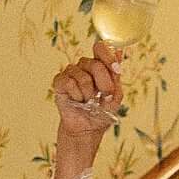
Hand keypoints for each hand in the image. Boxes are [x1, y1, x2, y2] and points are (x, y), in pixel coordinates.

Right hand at [51, 39, 124, 175]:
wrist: (86, 130)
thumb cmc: (100, 113)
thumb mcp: (115, 96)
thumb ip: (116, 75)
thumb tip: (119, 51)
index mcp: (98, 66)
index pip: (100, 47)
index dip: (108, 56)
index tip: (116, 70)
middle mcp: (84, 66)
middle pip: (94, 63)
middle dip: (103, 83)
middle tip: (103, 96)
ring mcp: (70, 73)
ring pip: (82, 75)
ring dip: (89, 94)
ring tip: (87, 102)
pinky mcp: (59, 82)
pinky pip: (69, 82)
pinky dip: (76, 95)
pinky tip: (77, 101)